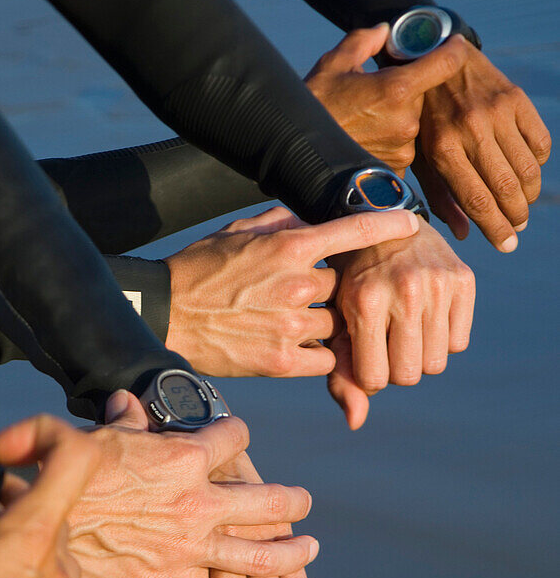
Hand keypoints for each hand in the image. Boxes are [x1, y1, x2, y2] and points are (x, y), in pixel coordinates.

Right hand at [68, 393, 317, 577]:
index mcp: (184, 458)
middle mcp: (197, 504)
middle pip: (263, 501)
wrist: (41, 517)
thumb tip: (125, 398)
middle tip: (304, 502)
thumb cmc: (65, 469)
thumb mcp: (96, 433)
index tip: (239, 434)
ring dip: (289, 555)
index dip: (237, 433)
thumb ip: (120, 419)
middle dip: (288, 501)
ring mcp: (186, 549)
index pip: (232, 438)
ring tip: (309, 550)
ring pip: (256, 557)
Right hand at [165, 205, 419, 377]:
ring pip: (338, 326)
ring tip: (294, 322)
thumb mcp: (238, 232)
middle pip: (344, 288)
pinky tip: (297, 348)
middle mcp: (296, 284)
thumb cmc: (199, 270)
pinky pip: (325, 360)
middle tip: (311, 294)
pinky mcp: (281, 361)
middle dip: (334, 292)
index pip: (353, 231)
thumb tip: (310, 215)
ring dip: (327, 326)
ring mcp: (291, 325)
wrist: (165, 315)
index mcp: (288, 247)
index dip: (388, 225)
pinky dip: (320, 355)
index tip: (411, 224)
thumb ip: (281, 222)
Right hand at [305, 24, 467, 172]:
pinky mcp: (397, 170)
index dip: (453, 49)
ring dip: (397, 117)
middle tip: (377, 93)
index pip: (446, 63)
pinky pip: (403, 146)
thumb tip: (384, 31)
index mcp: (396, 89)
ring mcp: (403, 149)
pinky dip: (389, 140)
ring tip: (365, 119)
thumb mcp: (334, 64)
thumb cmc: (313, 108)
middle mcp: (407, 121)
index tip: (454, 45)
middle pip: (423, 95)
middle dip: (406, 90)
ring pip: (413, 122)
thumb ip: (365, 40)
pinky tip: (365, 138)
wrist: (296, 156)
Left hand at [327, 220, 475, 428]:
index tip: (363, 354)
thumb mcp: (336, 321)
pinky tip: (424, 317)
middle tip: (384, 343)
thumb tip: (355, 422)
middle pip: (409, 376)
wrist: (378, 220)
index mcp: (365, 302)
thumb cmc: (348, 280)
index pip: (375, 379)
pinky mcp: (463, 280)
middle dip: (394, 368)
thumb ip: (340, 374)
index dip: (368, 375)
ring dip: (419, 356)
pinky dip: (442, 339)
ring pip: (436, 363)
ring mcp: (438, 285)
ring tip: (403, 330)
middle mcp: (405, 292)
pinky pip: (459, 343)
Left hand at [416, 43, 550, 249]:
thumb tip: (465, 233)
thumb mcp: (418, 157)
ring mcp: (496, 111)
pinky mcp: (515, 97)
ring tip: (522, 204)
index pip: (476, 199)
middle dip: (516, 216)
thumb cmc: (420, 119)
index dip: (495, 228)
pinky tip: (525, 169)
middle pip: (505, 188)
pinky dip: (538, 163)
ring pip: (527, 169)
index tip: (507, 245)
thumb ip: (440, 196)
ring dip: (529, 194)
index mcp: (442, 148)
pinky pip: (540, 142)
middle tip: (517, 226)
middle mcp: (470, 129)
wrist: (430, 57)